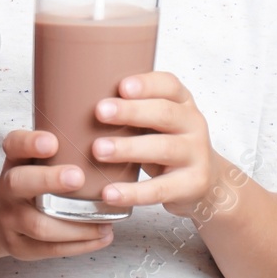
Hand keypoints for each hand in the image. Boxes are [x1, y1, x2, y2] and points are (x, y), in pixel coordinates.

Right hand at [0, 129, 115, 260]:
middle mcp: (8, 190)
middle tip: (77, 176)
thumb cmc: (31, 181)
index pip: (13, 146)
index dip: (29, 143)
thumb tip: (114, 123)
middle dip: (48, 180)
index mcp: (14, 161)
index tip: (52, 140)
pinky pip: (50, 250)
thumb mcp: (34, 160)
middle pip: (19, 183)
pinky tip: (104, 235)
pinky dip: (80, 244)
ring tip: (105, 220)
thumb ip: (63, 147)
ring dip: (74, 224)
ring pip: (39, 225)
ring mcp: (11, 220)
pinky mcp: (21, 247)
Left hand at [91, 71, 217, 218]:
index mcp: (181, 101)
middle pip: (165, 113)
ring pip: (164, 148)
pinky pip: (161, 189)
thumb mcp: (154, 120)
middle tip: (99, 112)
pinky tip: (110, 192)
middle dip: (131, 112)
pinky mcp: (192, 185)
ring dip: (128, 148)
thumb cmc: (165, 141)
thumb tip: (72, 97)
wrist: (205, 181)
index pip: (169, 85)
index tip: (121, 86)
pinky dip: (134, 192)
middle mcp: (193, 123)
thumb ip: (129, 108)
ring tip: (98, 150)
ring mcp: (196, 154)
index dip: (146, 84)